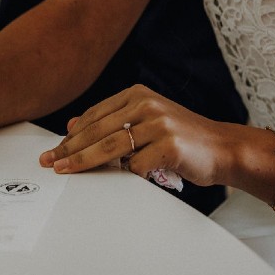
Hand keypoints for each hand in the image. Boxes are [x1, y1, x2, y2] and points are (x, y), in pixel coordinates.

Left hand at [39, 84, 233, 186]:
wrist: (224, 148)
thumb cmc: (181, 138)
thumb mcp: (146, 120)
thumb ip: (113, 121)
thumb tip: (72, 127)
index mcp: (137, 94)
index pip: (94, 116)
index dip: (71, 136)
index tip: (53, 151)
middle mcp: (147, 104)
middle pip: (97, 131)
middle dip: (69, 149)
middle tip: (49, 162)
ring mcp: (159, 124)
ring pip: (110, 146)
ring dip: (83, 161)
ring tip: (66, 170)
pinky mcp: (170, 146)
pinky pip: (136, 165)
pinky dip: (126, 175)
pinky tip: (123, 180)